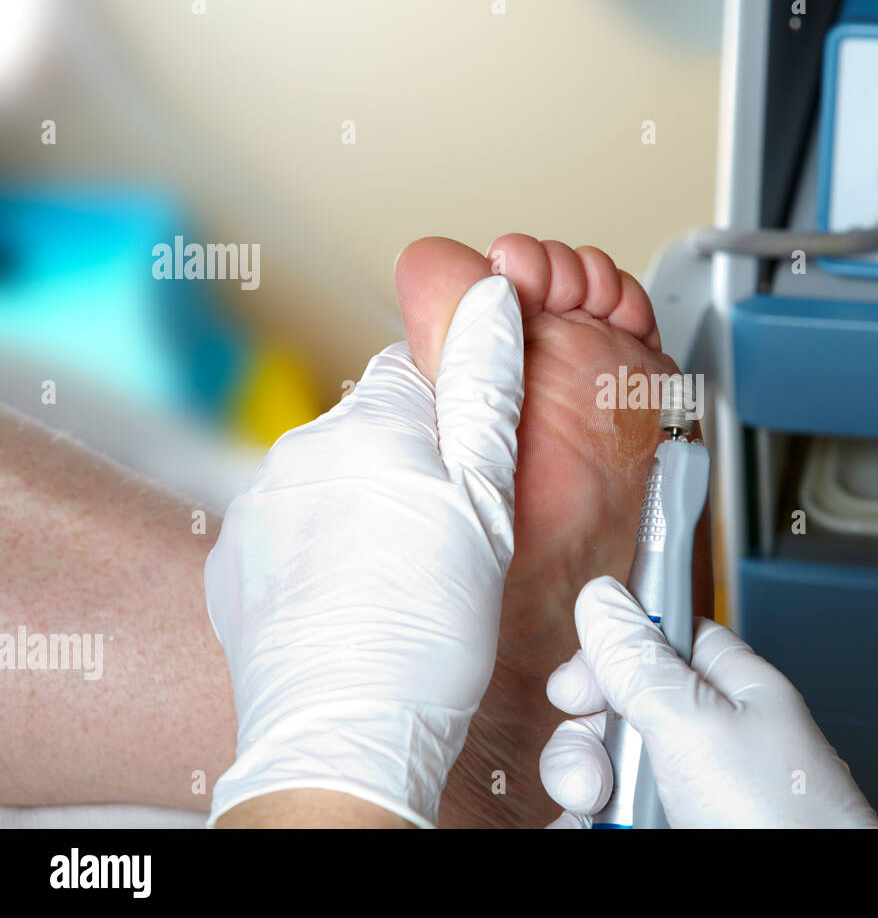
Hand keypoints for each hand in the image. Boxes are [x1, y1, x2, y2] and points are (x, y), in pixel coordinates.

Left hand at [204, 275, 522, 827]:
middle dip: (410, 464)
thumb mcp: (486, 502)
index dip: (456, 421)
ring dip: (366, 506)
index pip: (416, 371)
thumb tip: (489, 295)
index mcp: (369, 425)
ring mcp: (258, 506)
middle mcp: (299, 451)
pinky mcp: (236, 557)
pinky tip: (352, 597)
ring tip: (396, 580)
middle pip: (373, 426)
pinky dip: (322, 549)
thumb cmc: (427, 630)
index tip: (469, 476)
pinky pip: (292, 527)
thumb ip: (485, 390)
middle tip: (445, 540)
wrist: (347, 734)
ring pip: (333, 478)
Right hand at [539, 576, 877, 827]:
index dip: (613, 653)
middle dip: (588, 736)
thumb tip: (603, 599)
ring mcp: (686, 789)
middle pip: (618, 708)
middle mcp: (707, 737)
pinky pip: (605, 819)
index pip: (661, 638)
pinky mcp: (665, 826)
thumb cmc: (786, 820)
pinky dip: (586, 824)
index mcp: (730, 688)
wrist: (809, 898)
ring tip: (600, 811)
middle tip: (597, 768)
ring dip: (582, 785)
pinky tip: (592, 830)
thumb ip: (642, 662)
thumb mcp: (698, 724)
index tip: (578, 682)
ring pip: (603, 768)